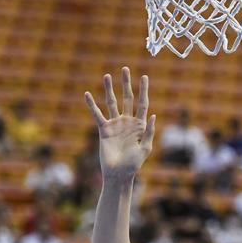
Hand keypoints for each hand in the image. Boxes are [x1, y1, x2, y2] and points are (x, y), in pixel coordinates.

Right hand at [84, 67, 154, 181]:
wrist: (118, 173)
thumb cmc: (134, 164)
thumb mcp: (145, 148)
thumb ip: (149, 132)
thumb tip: (154, 116)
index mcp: (140, 125)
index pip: (142, 103)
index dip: (144, 90)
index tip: (144, 76)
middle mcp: (127, 122)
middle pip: (127, 98)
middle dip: (126, 84)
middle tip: (125, 69)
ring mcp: (115, 124)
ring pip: (112, 102)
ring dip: (109, 89)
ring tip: (107, 75)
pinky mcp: (103, 129)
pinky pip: (97, 114)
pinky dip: (92, 105)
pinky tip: (87, 94)